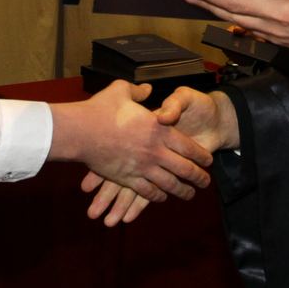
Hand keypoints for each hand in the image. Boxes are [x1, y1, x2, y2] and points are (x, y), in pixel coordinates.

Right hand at [78, 87, 237, 225]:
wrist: (79, 131)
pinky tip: (162, 197)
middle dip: (198, 177)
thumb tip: (147, 90)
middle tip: (205, 183)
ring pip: (169, 184)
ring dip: (182, 191)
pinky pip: (148, 191)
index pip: (188, 146)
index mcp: (159, 129)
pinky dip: (157, 196)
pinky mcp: (127, 178)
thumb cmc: (100, 109)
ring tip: (189, 195)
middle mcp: (155, 150)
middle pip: (184, 169)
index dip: (201, 155)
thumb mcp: (122, 90)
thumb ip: (138, 91)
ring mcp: (142, 167)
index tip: (208, 161)